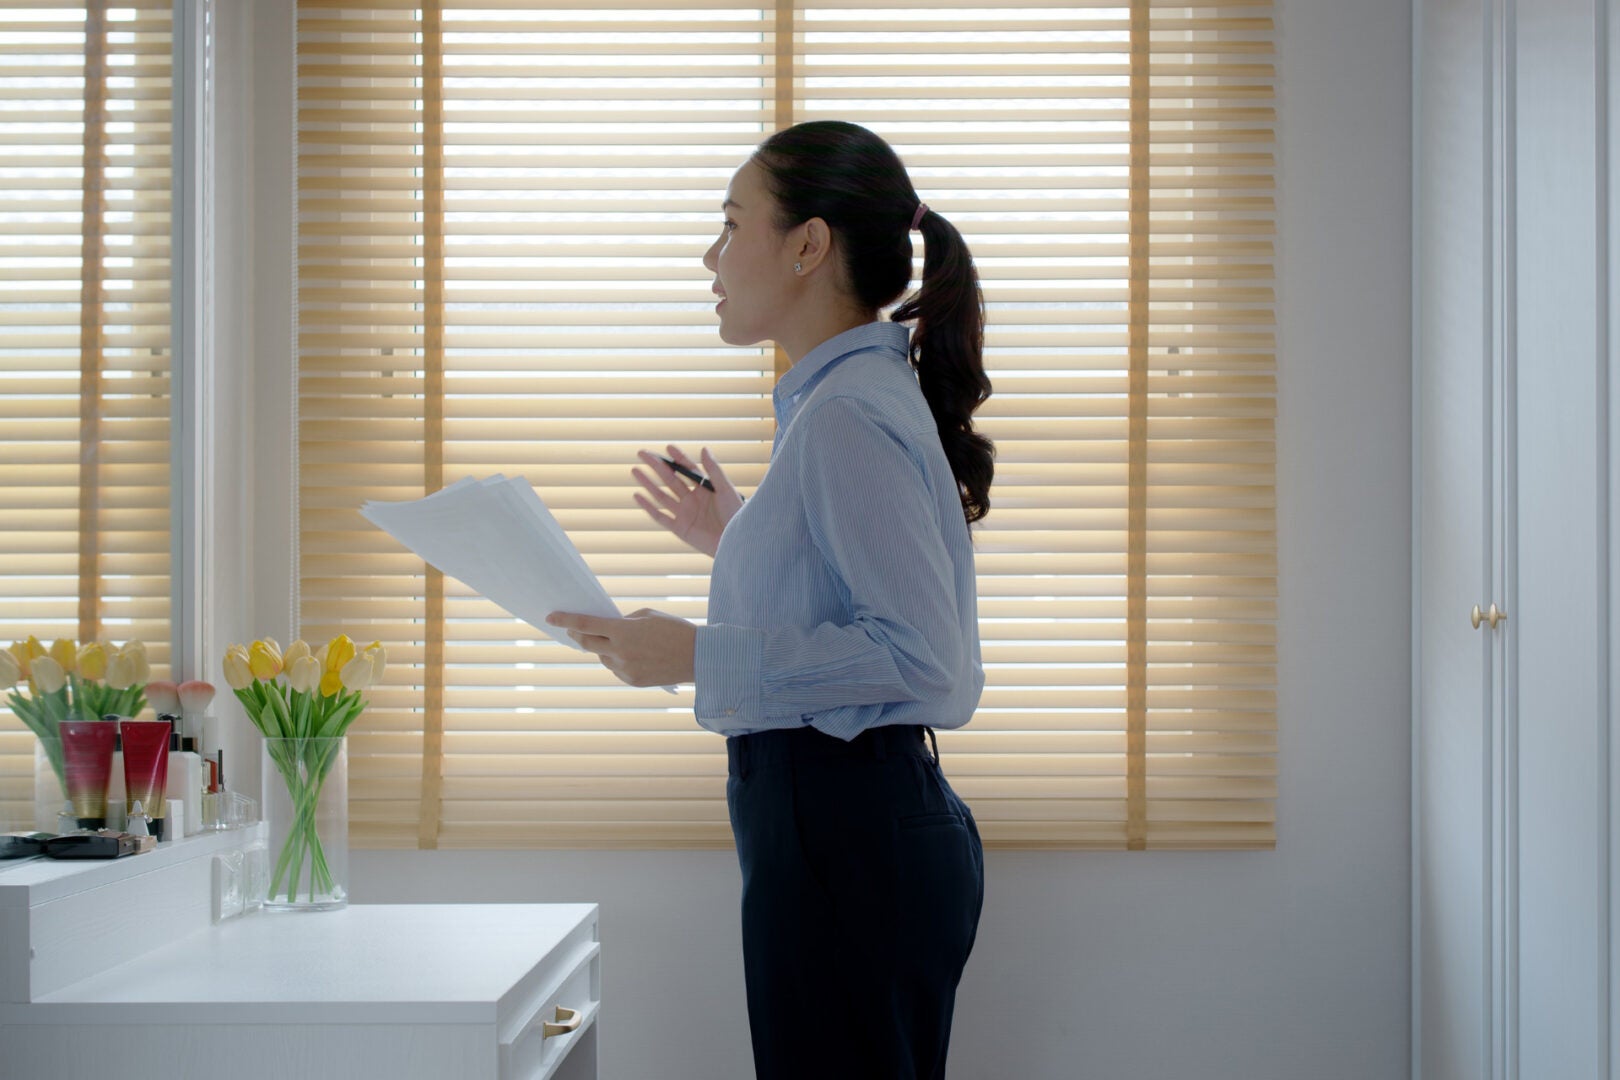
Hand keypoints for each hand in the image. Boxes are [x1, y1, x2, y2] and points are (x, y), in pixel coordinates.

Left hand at [545, 608, 695, 687]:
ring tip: (617, 640)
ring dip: (603, 648)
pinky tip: (631, 654)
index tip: (551, 616)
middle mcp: (620, 653)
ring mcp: (625, 670)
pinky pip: (616, 668)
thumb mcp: (647, 616)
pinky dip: (617, 660)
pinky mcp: (632, 681)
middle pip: (587, 644)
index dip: (566, 620)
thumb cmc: (674, 630)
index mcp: (623, 632)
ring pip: (603, 657)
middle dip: (577, 635)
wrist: (698, 657)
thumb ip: (623, 622)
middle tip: (572, 630)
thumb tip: (607, 628)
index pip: (586, 625)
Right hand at [632, 445, 743, 557]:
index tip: (668, 448)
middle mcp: (692, 500)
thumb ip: (714, 471)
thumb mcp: (726, 490)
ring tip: (635, 470)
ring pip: (662, 495)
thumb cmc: (736, 516)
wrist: (736, 542)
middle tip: (642, 453)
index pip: (688, 469)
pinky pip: (660, 516)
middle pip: (671, 479)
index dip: (678, 458)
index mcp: (705, 489)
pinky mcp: (679, 529)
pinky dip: (648, 506)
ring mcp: (684, 514)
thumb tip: (704, 449)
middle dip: (657, 466)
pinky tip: (637, 495)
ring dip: (648, 483)